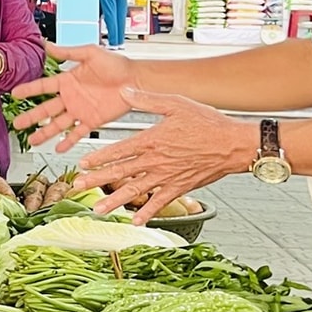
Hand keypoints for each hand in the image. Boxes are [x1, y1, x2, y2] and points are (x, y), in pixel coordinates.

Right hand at [10, 43, 140, 152]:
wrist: (136, 80)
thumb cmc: (116, 64)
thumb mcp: (90, 53)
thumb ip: (68, 52)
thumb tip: (47, 45)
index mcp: (68, 80)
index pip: (43, 87)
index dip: (29, 90)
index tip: (14, 94)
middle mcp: (71, 97)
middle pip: (46, 109)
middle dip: (31, 117)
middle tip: (17, 124)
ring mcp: (80, 111)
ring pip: (58, 124)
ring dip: (45, 132)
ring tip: (32, 140)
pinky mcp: (92, 121)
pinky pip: (77, 133)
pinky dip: (68, 141)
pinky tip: (58, 148)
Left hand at [74, 91, 255, 221]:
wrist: (233, 144)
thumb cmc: (207, 122)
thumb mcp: (175, 103)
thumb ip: (147, 99)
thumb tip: (125, 90)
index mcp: (152, 140)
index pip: (119, 150)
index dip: (99, 158)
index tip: (83, 164)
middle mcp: (156, 161)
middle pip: (121, 172)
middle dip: (97, 180)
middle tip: (78, 187)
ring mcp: (167, 176)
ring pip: (135, 190)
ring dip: (114, 201)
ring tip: (97, 209)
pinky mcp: (180, 187)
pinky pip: (160, 202)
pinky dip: (147, 212)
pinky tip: (135, 220)